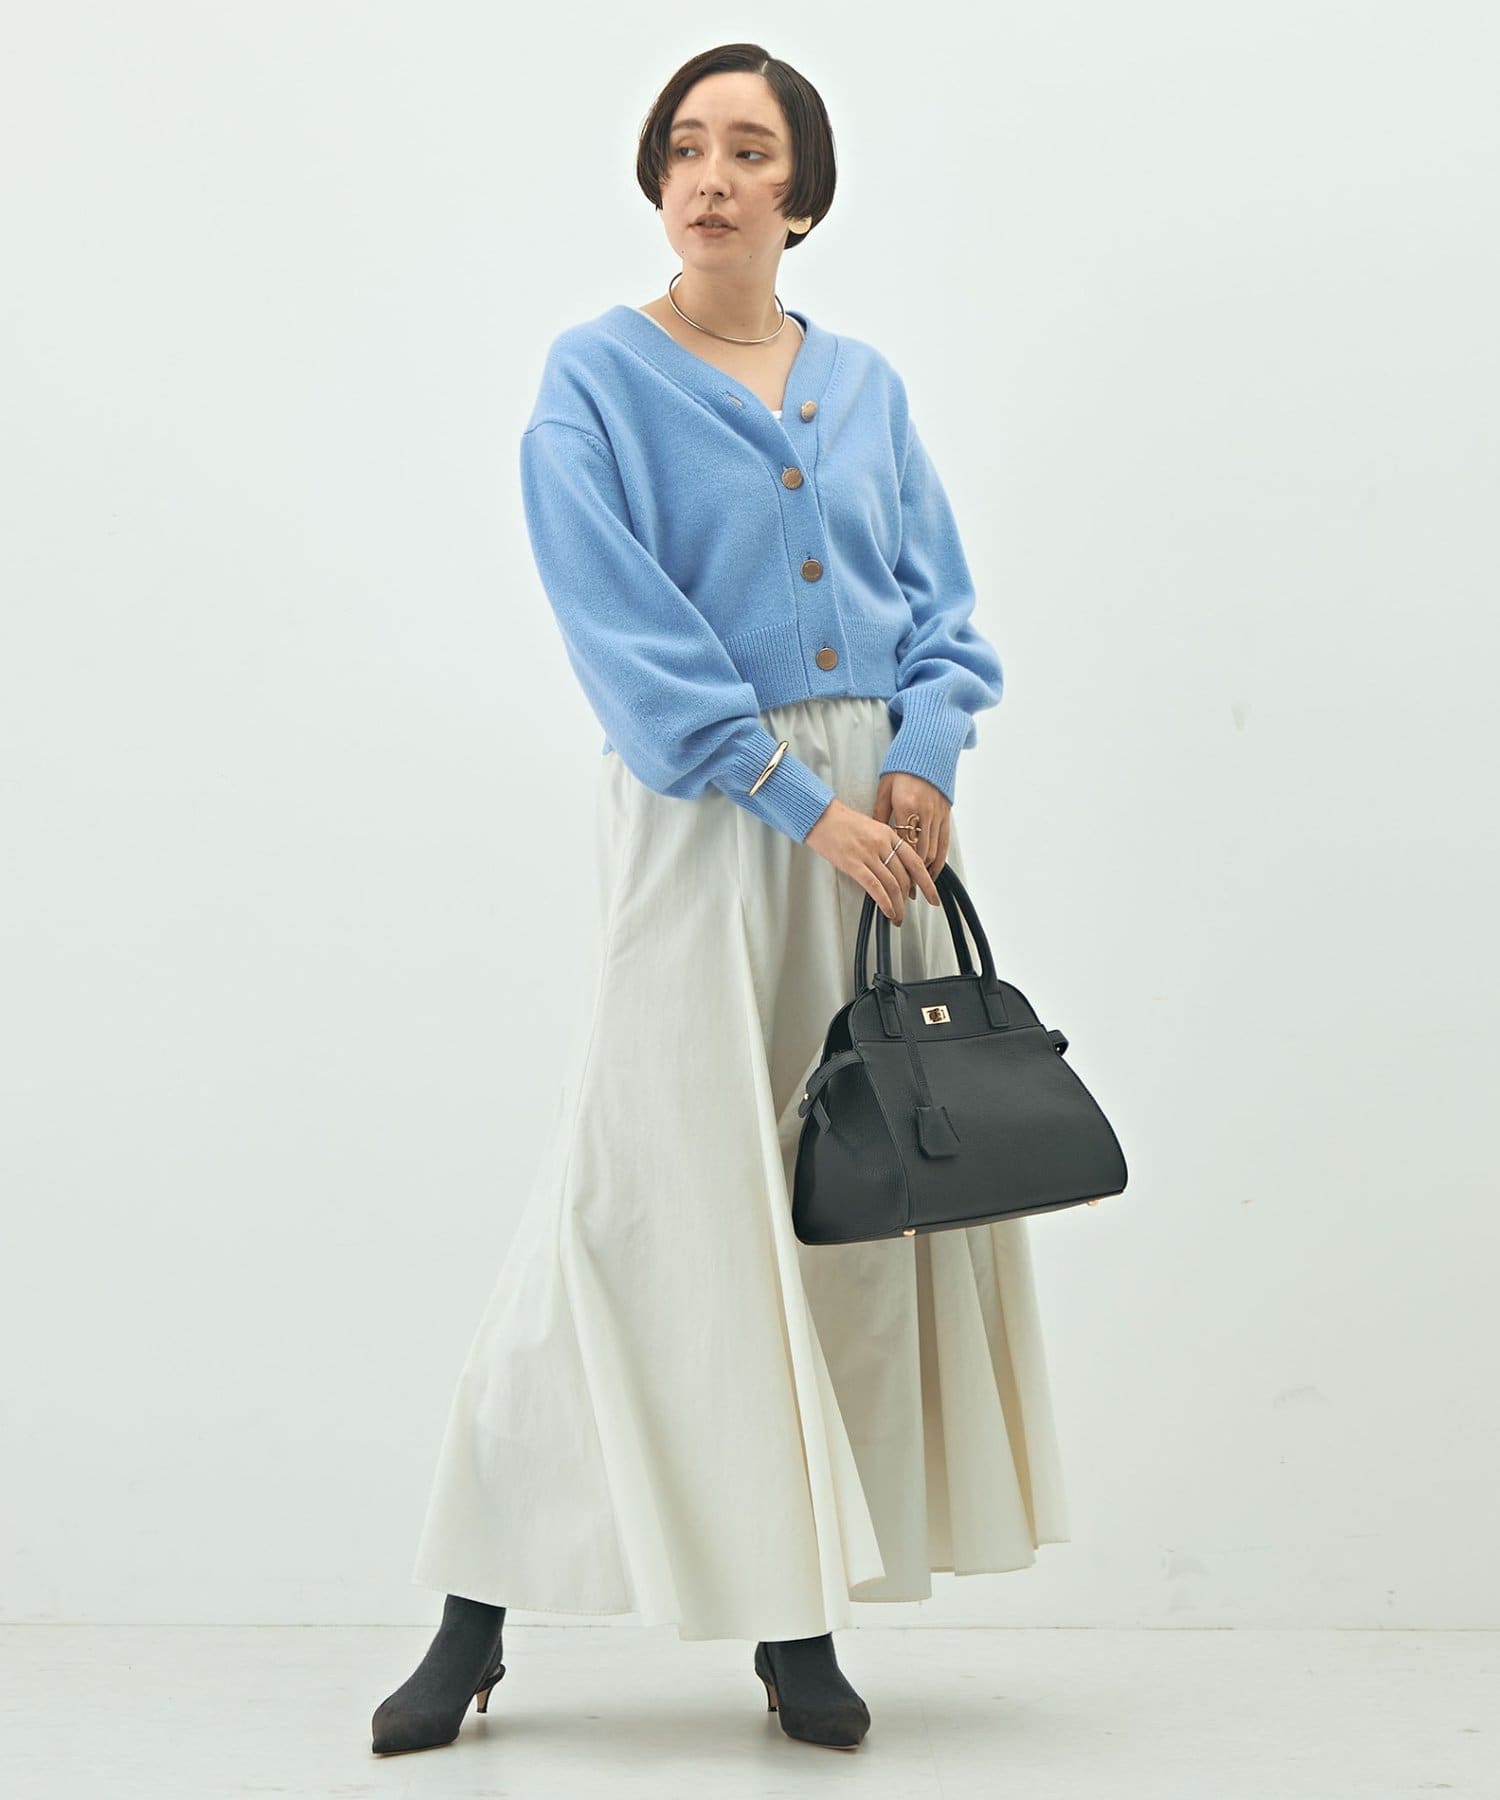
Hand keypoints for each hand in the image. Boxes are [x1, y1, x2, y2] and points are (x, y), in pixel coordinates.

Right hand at [804, 777, 945, 923]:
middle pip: (904, 876)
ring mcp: (868, 854)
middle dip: (909, 897)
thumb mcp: (872, 828)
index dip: (926, 882)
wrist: (820, 816)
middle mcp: (882, 843)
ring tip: (898, 917)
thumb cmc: (842, 822)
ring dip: (897, 905)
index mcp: (889, 834)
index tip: (932, 895)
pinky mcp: (853, 864)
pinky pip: (875, 887)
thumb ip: (885, 845)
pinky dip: (884, 902)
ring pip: (892, 884)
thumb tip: (894, 869)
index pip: (915, 861)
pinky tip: (887, 911)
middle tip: (909, 910)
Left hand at [874, 771, 951, 894]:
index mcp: (906, 806)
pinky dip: (940, 859)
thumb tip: (875, 837)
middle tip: (906, 892)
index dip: (899, 866)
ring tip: (918, 886)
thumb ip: (880, 815)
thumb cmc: (902, 770)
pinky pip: (944, 842)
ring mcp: (937, 814)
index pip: (903, 844)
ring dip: (926, 871)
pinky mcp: (946, 814)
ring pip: (933, 850)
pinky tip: (934, 871)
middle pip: (919, 853)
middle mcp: (924, 812)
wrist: (927, 752)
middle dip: (913, 875)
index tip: (894, 881)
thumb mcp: (884, 790)